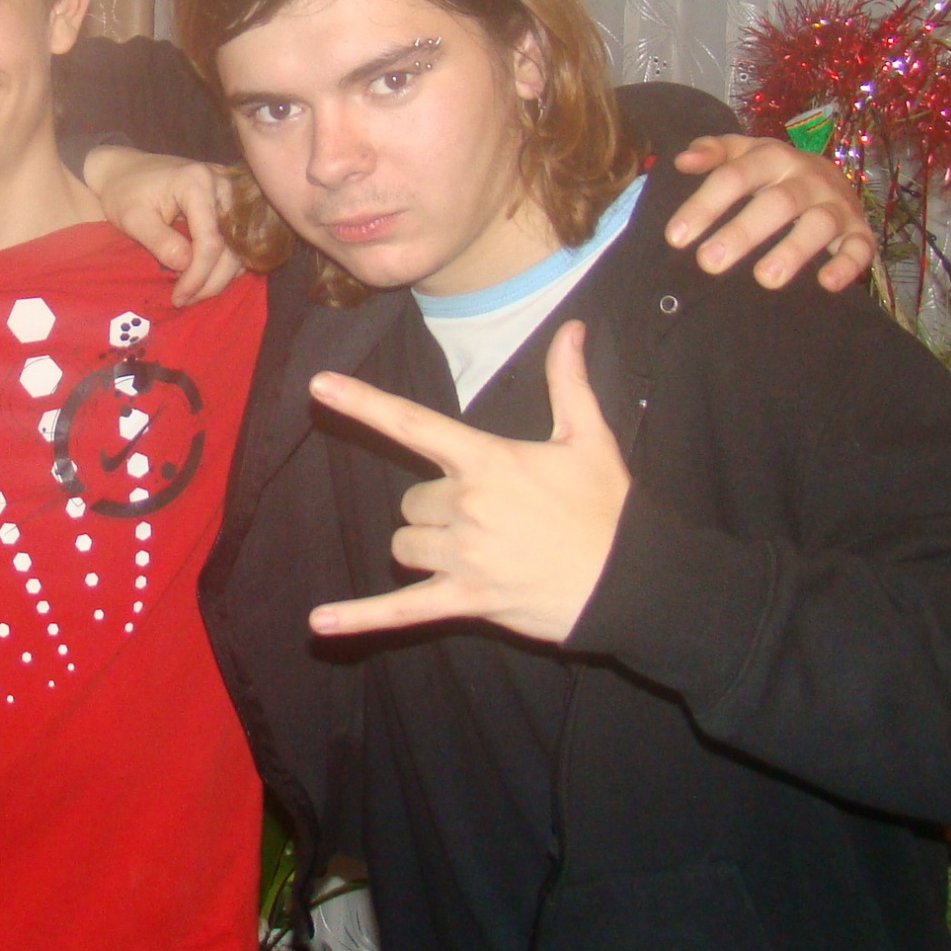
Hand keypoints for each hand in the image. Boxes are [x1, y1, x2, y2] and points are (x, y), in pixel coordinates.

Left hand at [82, 146, 244, 307]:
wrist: (126, 170)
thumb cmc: (125, 192)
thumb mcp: (132, 218)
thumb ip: (159, 241)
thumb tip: (185, 266)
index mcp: (197, 182)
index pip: (210, 240)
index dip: (197, 275)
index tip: (179, 297)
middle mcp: (222, 184)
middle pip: (231, 246)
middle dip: (210, 280)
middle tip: (185, 300)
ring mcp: (230, 192)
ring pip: (239, 247)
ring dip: (219, 276)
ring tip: (191, 293)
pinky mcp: (230, 203)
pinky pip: (237, 241)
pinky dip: (223, 264)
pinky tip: (201, 277)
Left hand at [308, 322, 627, 643]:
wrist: (632, 580)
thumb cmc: (608, 508)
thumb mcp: (589, 438)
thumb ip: (568, 381)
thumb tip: (573, 328)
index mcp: (485, 460)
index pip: (412, 424)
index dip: (363, 402)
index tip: (318, 385)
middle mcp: (465, 505)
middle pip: (412, 502)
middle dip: (437, 508)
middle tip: (491, 517)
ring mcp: (463, 555)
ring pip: (406, 545)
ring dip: (425, 547)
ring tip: (478, 551)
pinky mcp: (467, 599)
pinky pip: (402, 611)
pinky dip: (360, 618)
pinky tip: (321, 621)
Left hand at [666, 133, 873, 291]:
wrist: (832, 176)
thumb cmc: (773, 171)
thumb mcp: (744, 153)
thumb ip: (713, 152)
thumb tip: (682, 161)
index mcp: (773, 158)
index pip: (735, 176)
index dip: (705, 205)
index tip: (676, 237)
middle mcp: (807, 178)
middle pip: (776, 203)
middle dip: (742, 233)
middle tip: (708, 262)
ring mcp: (836, 205)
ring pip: (818, 225)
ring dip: (793, 251)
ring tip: (764, 278)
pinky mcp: (859, 231)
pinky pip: (859, 247)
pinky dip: (847, 265)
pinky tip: (827, 283)